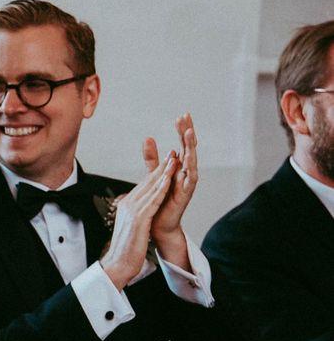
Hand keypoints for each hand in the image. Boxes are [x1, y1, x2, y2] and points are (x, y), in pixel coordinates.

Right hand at [100, 153, 177, 289]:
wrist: (118, 263)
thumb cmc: (126, 249)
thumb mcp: (131, 228)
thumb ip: (136, 217)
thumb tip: (141, 214)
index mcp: (125, 206)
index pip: (143, 186)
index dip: (155, 173)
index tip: (165, 162)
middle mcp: (127, 205)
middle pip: (147, 183)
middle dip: (161, 168)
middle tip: (172, 154)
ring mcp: (132, 211)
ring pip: (151, 188)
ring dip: (163, 173)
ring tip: (174, 160)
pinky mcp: (139, 219)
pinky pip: (153, 200)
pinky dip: (161, 188)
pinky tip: (169, 180)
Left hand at [141, 114, 197, 267]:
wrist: (158, 224)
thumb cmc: (159, 200)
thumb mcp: (154, 175)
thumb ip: (152, 158)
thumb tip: (148, 138)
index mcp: (179, 167)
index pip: (182, 144)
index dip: (182, 131)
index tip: (181, 115)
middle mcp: (186, 173)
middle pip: (189, 149)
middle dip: (188, 133)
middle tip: (186, 117)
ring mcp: (187, 183)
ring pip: (192, 161)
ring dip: (190, 147)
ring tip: (189, 133)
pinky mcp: (185, 195)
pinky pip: (189, 180)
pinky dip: (188, 169)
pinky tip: (187, 159)